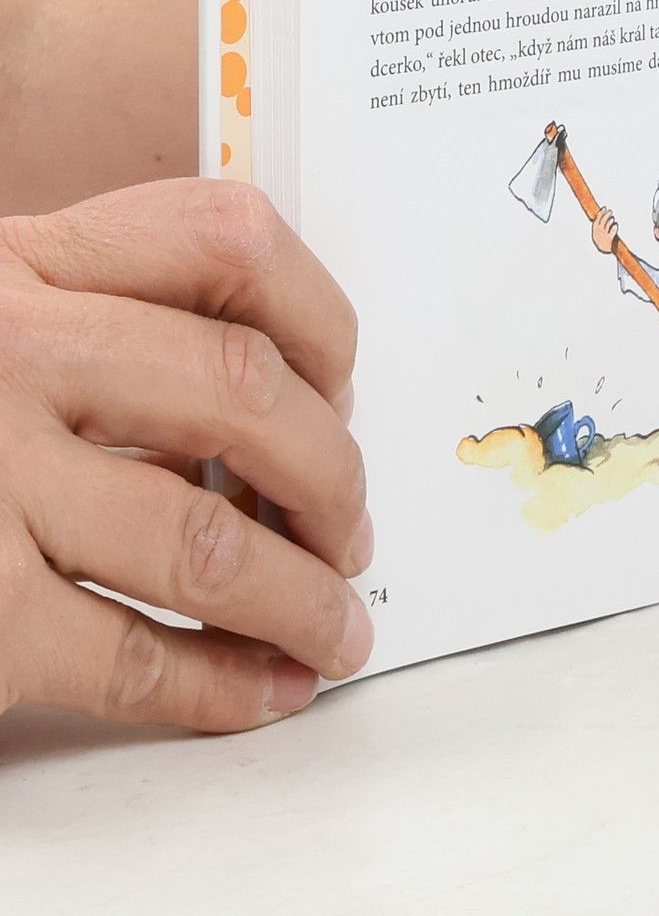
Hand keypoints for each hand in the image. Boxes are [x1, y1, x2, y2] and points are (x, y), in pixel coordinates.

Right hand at [0, 180, 372, 730]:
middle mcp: (4, 350)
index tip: (344, 383)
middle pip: (246, 394)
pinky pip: (122, 656)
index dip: (322, 318)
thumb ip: (101, 311)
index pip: (230, 240)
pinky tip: (259, 690)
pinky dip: (215, 685)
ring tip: (335, 628)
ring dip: (303, 598)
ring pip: (205, 538)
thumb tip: (283, 396)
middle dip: (332, 475)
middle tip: (353, 527)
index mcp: (21, 259)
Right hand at [591, 205, 618, 254]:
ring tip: (612, 219)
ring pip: (606, 226)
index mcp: (594, 230)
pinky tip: (616, 225)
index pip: (597, 219)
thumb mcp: (598, 232)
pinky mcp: (609, 240)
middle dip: (606, 215)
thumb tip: (605, 212)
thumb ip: (600, 223)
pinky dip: (614, 228)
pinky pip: (611, 232)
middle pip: (602, 221)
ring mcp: (603, 236)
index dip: (601, 212)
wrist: (603, 251)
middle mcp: (598, 233)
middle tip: (610, 211)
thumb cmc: (602, 240)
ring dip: (609, 221)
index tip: (604, 207)